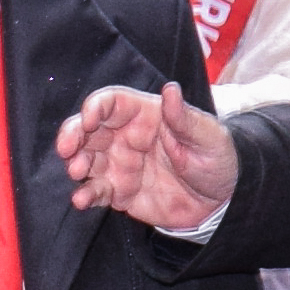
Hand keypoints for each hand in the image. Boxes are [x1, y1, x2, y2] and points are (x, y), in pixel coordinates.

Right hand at [57, 82, 240, 224]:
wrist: (223, 200)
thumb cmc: (218, 158)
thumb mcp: (209, 136)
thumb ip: (185, 117)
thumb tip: (170, 89)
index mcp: (145, 115)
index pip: (111, 103)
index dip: (95, 108)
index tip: (88, 120)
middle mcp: (126, 137)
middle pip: (88, 129)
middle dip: (72, 134)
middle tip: (66, 148)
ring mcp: (120, 165)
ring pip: (85, 159)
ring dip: (75, 164)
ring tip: (77, 171)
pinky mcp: (120, 192)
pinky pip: (96, 191)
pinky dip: (86, 195)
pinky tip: (82, 199)